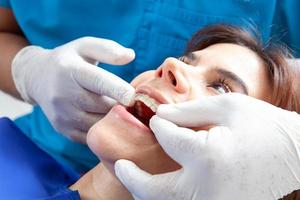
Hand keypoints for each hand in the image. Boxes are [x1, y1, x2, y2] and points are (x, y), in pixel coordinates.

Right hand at [12, 37, 134, 142]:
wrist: (37, 78)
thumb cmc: (69, 60)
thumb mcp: (85, 46)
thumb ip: (108, 49)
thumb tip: (131, 55)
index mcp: (71, 70)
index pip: (98, 82)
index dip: (118, 90)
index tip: (134, 97)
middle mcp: (62, 95)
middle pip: (103, 106)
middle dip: (122, 105)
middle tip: (133, 100)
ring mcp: (62, 115)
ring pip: (99, 124)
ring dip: (115, 119)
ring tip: (120, 108)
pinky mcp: (64, 130)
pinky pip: (93, 135)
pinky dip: (104, 129)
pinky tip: (108, 118)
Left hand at [115, 93, 299, 199]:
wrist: (298, 155)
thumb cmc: (264, 126)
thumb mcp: (227, 108)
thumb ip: (187, 111)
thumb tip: (158, 118)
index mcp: (208, 158)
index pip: (166, 138)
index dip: (161, 126)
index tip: (160, 120)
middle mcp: (207, 191)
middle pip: (153, 191)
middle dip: (132, 178)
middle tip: (119, 166)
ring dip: (146, 193)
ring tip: (134, 178)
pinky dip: (168, 199)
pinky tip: (161, 188)